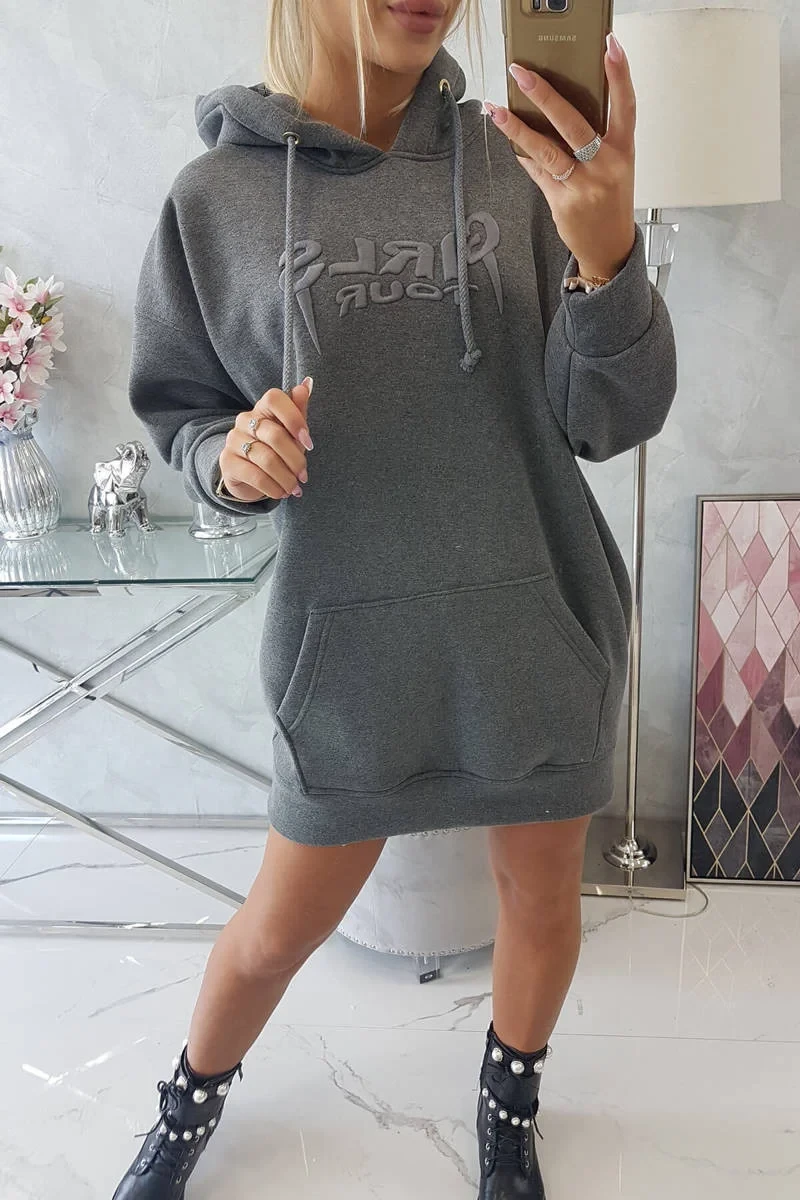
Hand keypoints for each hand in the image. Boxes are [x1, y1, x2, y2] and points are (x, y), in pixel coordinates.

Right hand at [218, 377, 313, 501]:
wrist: (247, 476)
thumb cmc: (274, 450)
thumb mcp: (290, 432)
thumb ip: (298, 410)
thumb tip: (308, 383)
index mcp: (262, 408)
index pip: (274, 399)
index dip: (294, 418)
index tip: (309, 442)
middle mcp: (244, 420)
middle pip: (275, 435)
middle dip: (295, 459)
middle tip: (304, 476)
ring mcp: (233, 440)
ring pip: (266, 459)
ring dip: (286, 478)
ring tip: (295, 488)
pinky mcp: (227, 462)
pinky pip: (255, 475)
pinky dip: (273, 487)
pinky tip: (281, 493)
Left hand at [484, 32, 636, 280]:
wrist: (609, 247)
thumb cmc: (611, 200)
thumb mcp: (615, 166)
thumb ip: (596, 140)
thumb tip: (558, 110)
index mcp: (624, 150)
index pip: (625, 105)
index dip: (620, 75)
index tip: (610, 46)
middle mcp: (606, 165)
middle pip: (573, 123)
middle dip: (545, 96)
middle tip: (522, 74)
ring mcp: (583, 185)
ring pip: (546, 149)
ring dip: (517, 128)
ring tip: (496, 110)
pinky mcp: (562, 202)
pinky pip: (538, 172)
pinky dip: (524, 156)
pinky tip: (510, 141)